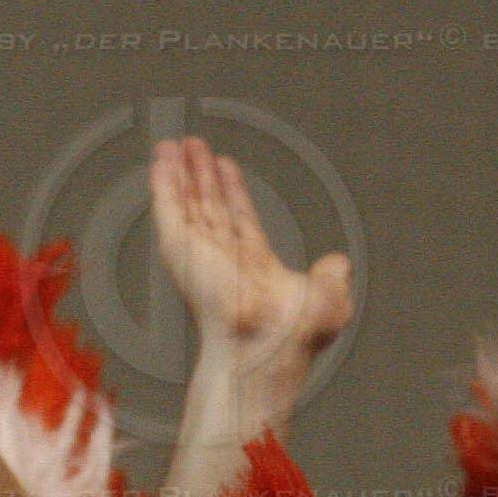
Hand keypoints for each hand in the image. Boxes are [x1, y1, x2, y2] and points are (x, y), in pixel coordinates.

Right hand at [153, 138, 351, 419]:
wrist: (263, 350)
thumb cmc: (292, 341)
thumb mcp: (328, 301)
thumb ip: (331, 278)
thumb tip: (337, 263)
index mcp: (252, 268)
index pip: (238, 220)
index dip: (232, 192)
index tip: (224, 166)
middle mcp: (222, 260)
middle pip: (208, 207)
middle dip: (199, 176)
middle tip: (192, 147)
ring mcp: (199, 255)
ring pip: (185, 204)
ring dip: (177, 174)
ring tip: (170, 146)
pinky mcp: (182, 252)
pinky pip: (169, 211)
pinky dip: (163, 186)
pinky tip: (161, 164)